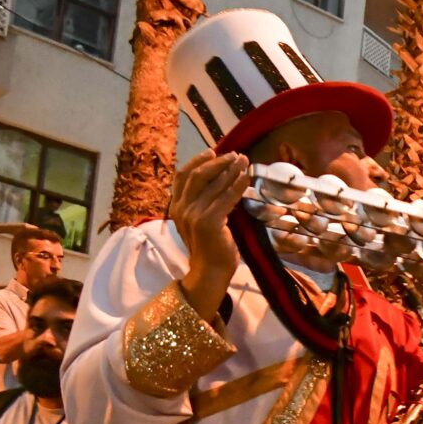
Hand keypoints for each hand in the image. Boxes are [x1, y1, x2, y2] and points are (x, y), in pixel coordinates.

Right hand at [169, 152, 250, 313]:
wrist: (210, 272)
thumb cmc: (210, 247)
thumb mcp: (200, 221)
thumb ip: (202, 202)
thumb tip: (220, 179)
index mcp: (176, 207)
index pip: (182, 176)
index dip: (198, 161)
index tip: (213, 151)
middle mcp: (181, 209)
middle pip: (197, 175)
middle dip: (217, 162)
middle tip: (235, 154)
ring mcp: (194, 215)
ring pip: (214, 184)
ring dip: (231, 170)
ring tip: (244, 161)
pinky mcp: (209, 221)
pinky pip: (226, 197)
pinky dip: (238, 185)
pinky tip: (247, 177)